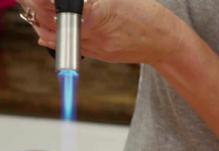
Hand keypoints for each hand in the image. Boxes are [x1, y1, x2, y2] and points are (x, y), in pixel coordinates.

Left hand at [19, 0, 183, 64]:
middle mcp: (96, 34)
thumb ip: (90, 1)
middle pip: (53, 23)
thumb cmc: (148, 15)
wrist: (166, 43)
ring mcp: (98, 48)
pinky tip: (46, 31)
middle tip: (31, 1)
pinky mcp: (101, 56)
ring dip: (43, 24)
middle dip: (38, 10)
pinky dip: (54, 38)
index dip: (44, 2)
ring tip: (36, 13)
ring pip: (58, 38)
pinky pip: (71, 48)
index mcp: (99, 14)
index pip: (59, 8)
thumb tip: (69, 1)